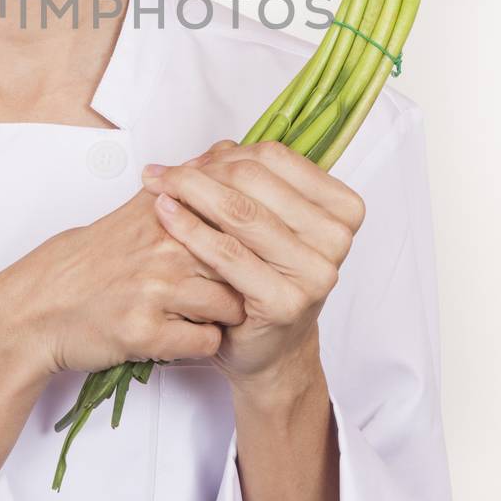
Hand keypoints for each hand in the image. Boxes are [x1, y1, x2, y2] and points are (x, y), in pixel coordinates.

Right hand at [0, 185, 247, 378]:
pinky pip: (207, 343)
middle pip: (241, 261)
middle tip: (234, 285)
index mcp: (163, 214)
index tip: (256, 245)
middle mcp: (162, 248)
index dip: (253, 233)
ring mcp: (155, 291)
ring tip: (204, 312)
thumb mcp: (134, 212)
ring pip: (231, 306)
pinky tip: (184, 333)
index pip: (235, 213)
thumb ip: (182, 185)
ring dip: (225, 315)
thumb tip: (224, 149)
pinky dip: (203, 343)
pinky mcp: (146, 334)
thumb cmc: (87, 264)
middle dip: (245, 277)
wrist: (38, 308)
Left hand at [139, 139, 365, 387]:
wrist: (268, 351)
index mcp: (342, 209)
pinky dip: (190, 228)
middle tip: (163, 173)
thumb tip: (212, 149)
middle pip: (255, 179)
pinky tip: (166, 216)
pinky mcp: (286, 302)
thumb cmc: (265, 281)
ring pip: (240, 211)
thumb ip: (247, 183)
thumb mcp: (265, 224)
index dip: (226, 154)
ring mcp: (316, 272)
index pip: (276, 158)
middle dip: (201, 171)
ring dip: (190, 193)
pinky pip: (228, 253)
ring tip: (158, 188)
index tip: (189, 161)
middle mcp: (336, 239)